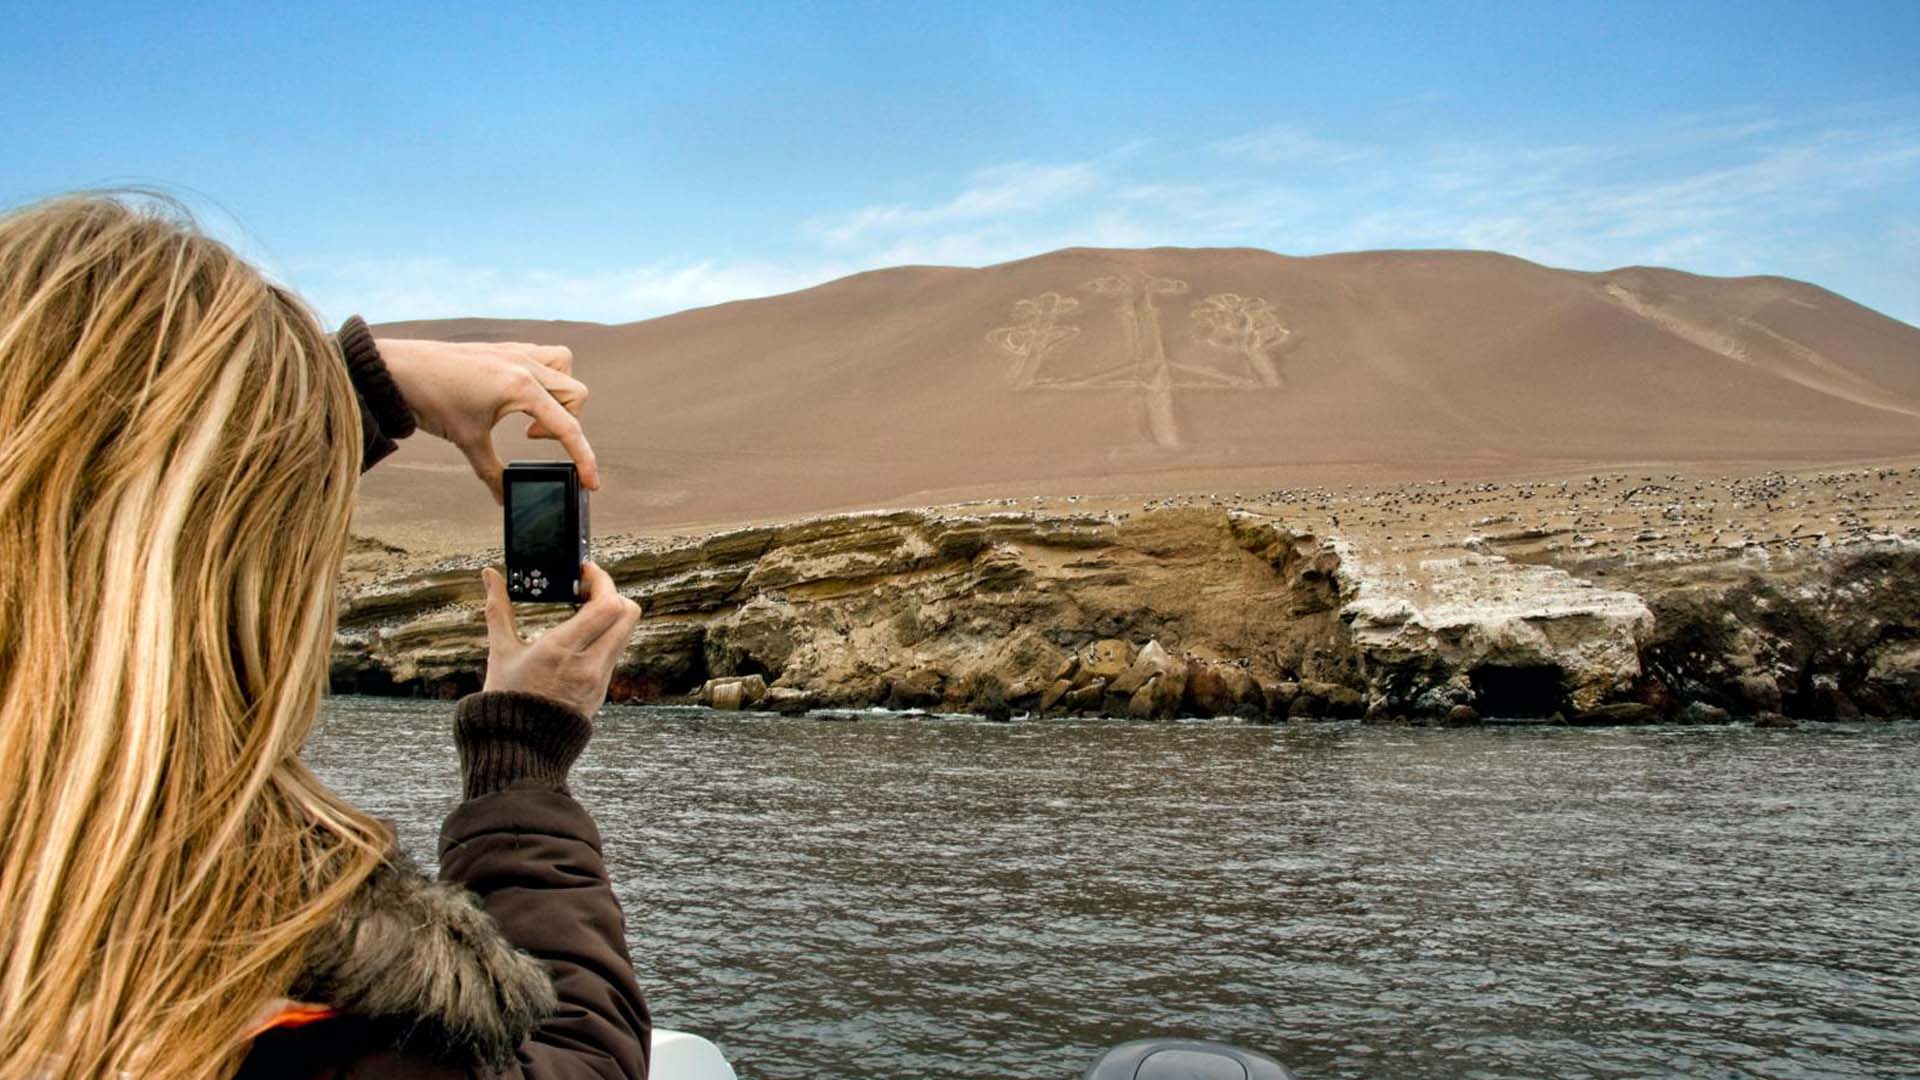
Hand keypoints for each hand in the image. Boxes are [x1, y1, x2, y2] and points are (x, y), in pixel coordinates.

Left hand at [376, 337, 599, 502]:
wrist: (396, 368)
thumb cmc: (430, 399)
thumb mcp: (466, 441)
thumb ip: (492, 474)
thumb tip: (504, 499)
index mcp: (521, 387)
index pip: (567, 426)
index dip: (584, 458)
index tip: (591, 483)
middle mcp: (525, 364)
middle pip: (575, 394)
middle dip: (565, 423)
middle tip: (531, 439)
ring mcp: (515, 352)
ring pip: (564, 366)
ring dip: (559, 393)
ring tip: (530, 413)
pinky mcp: (503, 348)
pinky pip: (542, 356)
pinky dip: (541, 378)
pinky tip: (516, 395)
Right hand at [480, 562, 640, 716]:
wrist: (519, 747)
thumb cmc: (505, 698)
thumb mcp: (500, 651)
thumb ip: (498, 609)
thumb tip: (489, 575)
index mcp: (562, 650)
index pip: (607, 605)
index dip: (603, 581)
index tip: (585, 571)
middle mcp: (588, 664)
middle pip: (628, 613)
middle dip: (612, 593)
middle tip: (588, 588)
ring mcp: (600, 678)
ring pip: (625, 632)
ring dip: (611, 614)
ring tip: (583, 610)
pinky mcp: (603, 690)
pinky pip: (615, 652)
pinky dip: (605, 636)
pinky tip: (582, 635)